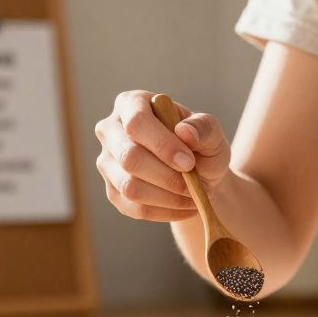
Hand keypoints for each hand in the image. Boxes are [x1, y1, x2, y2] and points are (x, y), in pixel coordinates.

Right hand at [94, 90, 231, 221]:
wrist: (197, 172)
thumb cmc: (200, 144)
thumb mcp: (210, 131)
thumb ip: (203, 127)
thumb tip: (184, 131)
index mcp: (131, 104)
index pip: (137, 123)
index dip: (163, 145)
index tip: (189, 163)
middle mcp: (110, 131)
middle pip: (129, 157)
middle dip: (167, 177)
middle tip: (195, 185)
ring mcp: (107, 163)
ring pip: (129, 187)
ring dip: (168, 198)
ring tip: (194, 197)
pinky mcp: (113, 191)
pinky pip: (134, 208)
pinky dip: (164, 212)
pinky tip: (185, 208)